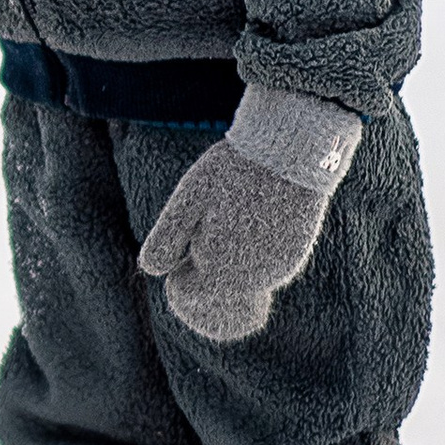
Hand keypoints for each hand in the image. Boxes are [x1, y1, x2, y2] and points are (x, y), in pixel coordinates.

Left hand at [136, 86, 363, 342]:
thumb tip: (149, 270)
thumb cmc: (232, 172)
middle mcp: (253, 280)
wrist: (290, 153)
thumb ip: (167, 238)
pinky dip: (257, 250)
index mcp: (221, 271)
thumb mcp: (189, 199)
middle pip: (217, 284)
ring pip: (243, 275)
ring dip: (233, 255)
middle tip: (213, 218)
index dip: (180, 269)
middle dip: (207, 261)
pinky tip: (258, 215)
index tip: (185, 240)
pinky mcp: (295, 256)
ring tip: (237, 211)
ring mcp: (278, 271)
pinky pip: (267, 266)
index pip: (188, 291)